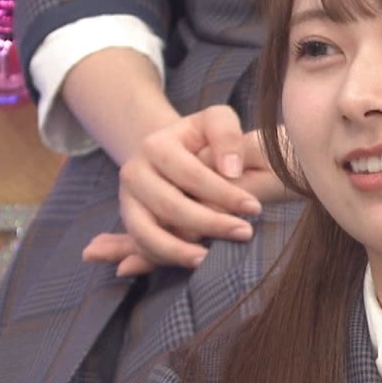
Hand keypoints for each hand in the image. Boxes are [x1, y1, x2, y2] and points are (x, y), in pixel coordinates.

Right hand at [85, 107, 293, 275]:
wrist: (171, 151)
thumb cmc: (202, 137)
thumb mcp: (217, 120)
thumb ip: (226, 134)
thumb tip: (230, 170)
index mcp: (155, 145)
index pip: (191, 174)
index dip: (224, 193)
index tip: (254, 208)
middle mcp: (134, 172)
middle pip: (169, 206)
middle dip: (209, 223)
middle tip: (244, 233)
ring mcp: (127, 201)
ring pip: (146, 233)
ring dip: (177, 251)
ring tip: (207, 260)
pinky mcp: (130, 222)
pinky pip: (143, 247)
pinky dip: (163, 258)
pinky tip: (192, 262)